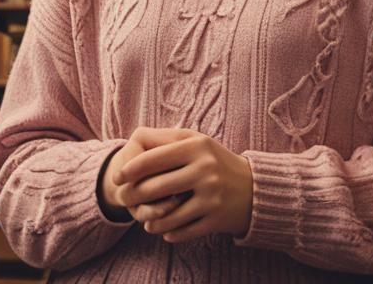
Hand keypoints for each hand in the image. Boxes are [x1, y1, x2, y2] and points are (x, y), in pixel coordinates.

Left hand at [112, 128, 253, 242]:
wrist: (254, 188)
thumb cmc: (215, 160)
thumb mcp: (196, 142)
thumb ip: (168, 140)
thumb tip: (135, 141)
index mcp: (196, 147)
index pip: (153, 159)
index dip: (130, 169)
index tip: (117, 176)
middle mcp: (204, 170)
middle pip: (156, 187)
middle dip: (133, 195)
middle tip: (123, 200)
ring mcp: (211, 196)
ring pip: (168, 214)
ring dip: (150, 220)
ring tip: (143, 220)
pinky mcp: (217, 219)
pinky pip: (184, 231)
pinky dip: (170, 233)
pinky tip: (163, 231)